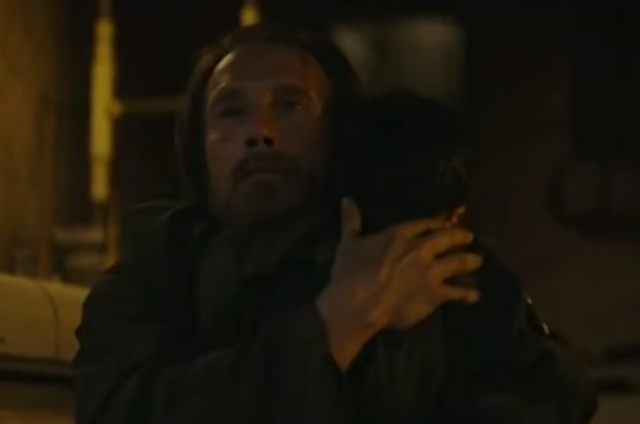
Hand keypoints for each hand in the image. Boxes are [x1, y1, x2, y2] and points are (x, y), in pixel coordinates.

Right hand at [316, 198, 481, 368]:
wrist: (359, 302)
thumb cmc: (350, 272)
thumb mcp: (349, 242)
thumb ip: (351, 220)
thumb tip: (347, 199)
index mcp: (400, 234)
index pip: (426, 223)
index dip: (439, 222)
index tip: (447, 221)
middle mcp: (420, 249)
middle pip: (448, 238)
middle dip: (460, 236)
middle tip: (468, 237)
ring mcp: (431, 271)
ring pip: (458, 262)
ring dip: (470, 261)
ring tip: (477, 261)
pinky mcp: (435, 293)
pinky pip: (457, 292)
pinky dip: (468, 294)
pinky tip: (475, 296)